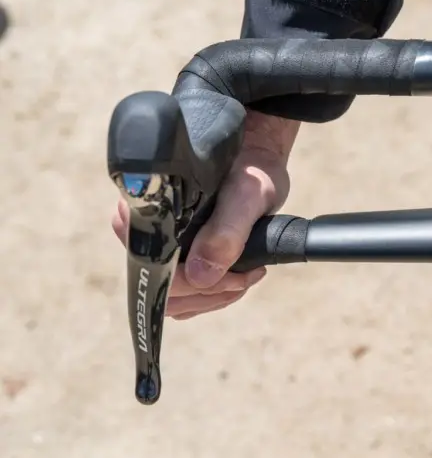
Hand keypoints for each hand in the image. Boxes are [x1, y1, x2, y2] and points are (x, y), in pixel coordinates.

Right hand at [112, 110, 299, 319]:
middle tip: (246, 278)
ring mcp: (160, 246)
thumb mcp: (244, 196)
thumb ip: (225, 233)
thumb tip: (201, 276)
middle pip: (163, 289)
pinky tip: (238, 279)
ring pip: (174, 298)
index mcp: (149, 212)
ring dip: (212, 297)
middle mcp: (146, 231)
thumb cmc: (249, 171)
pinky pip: (185, 294)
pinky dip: (212, 296)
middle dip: (208, 293)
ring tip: (246, 277)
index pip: (152, 267)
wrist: (257, 162)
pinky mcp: (176, 255)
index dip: (191, 283)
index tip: (233, 277)